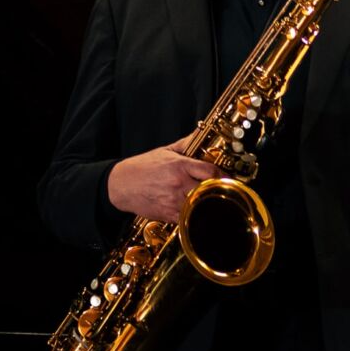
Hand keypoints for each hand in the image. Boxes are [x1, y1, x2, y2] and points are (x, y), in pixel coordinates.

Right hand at [106, 137, 220, 221]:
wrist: (121, 185)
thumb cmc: (143, 167)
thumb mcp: (165, 151)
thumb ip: (187, 144)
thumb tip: (201, 133)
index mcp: (179, 166)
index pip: (210, 171)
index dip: (224, 176)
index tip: (229, 179)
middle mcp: (178, 183)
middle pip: (209, 190)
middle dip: (220, 191)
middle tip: (226, 192)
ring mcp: (173, 200)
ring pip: (201, 206)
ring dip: (208, 204)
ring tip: (214, 202)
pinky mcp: (168, 214)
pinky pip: (188, 218)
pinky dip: (195, 215)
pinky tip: (198, 211)